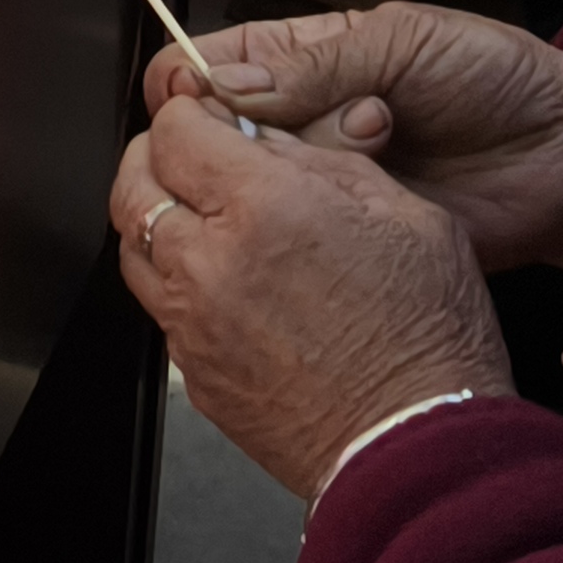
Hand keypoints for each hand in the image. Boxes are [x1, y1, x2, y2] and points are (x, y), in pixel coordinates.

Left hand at [111, 93, 512, 499]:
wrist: (419, 450)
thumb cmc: (428, 340)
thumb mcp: (407, 215)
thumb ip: (326, 163)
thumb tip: (269, 139)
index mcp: (262, 207)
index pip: (174, 128)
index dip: (190, 112)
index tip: (210, 117)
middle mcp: (210, 261)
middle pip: (133, 184)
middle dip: (157, 158)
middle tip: (193, 159)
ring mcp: (193, 323)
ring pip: (133, 247)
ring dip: (158, 221)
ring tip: (204, 219)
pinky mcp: (194, 373)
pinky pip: (160, 309)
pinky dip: (175, 283)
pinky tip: (223, 282)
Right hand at [140, 1, 562, 282]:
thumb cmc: (497, 79)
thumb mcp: (405, 44)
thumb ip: (317, 65)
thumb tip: (222, 84)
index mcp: (302, 58)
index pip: (206, 66)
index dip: (190, 86)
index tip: (206, 102)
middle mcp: (302, 122)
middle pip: (220, 137)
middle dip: (266, 132)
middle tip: (355, 119)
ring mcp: (326, 184)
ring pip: (259, 191)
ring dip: (309, 173)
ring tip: (388, 149)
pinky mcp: (353, 239)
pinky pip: (306, 241)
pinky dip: (321, 230)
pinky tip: (370, 208)